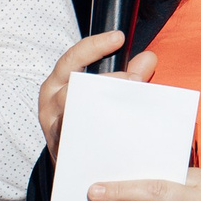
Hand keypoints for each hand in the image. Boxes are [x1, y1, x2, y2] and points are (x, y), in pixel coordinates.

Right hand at [37, 34, 158, 156]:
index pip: (73, 58)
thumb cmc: (84, 119)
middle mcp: (51, 104)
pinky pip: (82, 140)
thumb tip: (149, 58)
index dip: (95, 46)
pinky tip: (123, 132)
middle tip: (135, 81)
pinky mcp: (63, 150)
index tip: (118, 38)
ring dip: (107, 109)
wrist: (69, 163)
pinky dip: (103, 135)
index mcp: (57, 83)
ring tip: (131, 107)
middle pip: (75, 87)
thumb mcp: (98, 92)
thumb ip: (125, 76)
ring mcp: (54, 128)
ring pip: (77, 114)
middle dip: (108, 81)